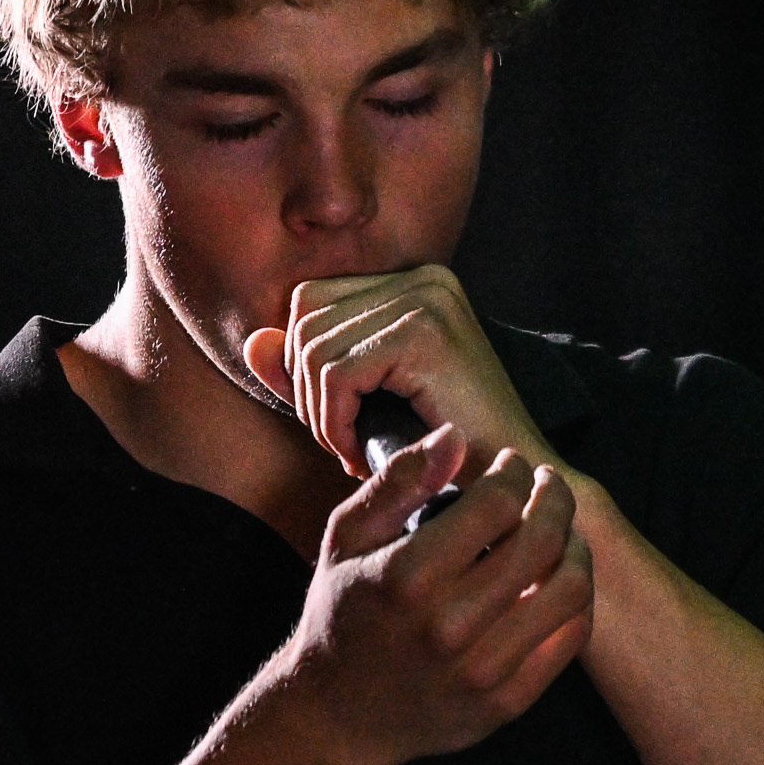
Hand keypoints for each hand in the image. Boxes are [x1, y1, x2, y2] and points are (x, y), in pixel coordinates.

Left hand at [249, 264, 548, 482]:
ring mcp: (428, 300)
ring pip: (314, 348)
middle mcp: (425, 278)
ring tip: (353, 447)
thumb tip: (253, 342)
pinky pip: (336, 374)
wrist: (510, 486)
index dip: (302, 364)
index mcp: (414, 282)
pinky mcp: (425, 335)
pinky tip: (360, 451)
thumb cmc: (439, 449)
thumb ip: (305, 370)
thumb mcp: (362, 401)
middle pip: (305, 316)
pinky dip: (334, 422)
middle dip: (305, 388)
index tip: (335, 417)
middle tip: (342, 437)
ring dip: (321, 413)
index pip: (310, 300)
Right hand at [276, 432, 595, 764]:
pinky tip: (558, 578)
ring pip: (569, 589)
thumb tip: (456, 436)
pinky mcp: (505, 702)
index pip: (497, 502)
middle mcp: (447, 626)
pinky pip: (570, 638)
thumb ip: (398, 482)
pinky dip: (576, 598)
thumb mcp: (347, 537)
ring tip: (561, 531)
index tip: (511, 465)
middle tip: (548, 486)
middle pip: (542, 540)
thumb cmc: (342, 612)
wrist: (337, 714)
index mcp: (407, 577)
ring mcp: (481, 670)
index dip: (514, 471)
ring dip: (576, 546)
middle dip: (555, 498)